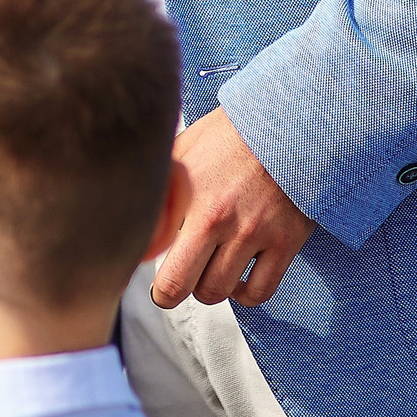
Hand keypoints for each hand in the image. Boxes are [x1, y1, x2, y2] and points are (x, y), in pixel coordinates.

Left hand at [151, 108, 316, 309]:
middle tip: (176, 281)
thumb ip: (159, 189)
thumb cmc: (228, 135)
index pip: (162, 266)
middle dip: (175, 290)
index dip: (155, 285)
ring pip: (221, 291)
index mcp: (191, 200)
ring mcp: (257, 233)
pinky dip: (245, 294)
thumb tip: (129, 214)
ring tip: (206, 270)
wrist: (286, 122)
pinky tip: (237, 279)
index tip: (156, 282)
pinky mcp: (287, 240)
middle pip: (187, 287)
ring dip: (209, 288)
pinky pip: (261, 291)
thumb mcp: (181, 152)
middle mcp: (222, 221)